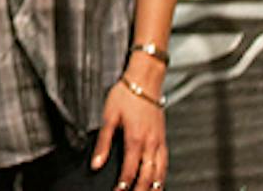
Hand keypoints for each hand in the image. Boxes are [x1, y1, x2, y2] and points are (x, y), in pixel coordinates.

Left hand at [93, 71, 165, 190]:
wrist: (144, 82)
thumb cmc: (126, 95)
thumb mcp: (108, 117)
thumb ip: (103, 142)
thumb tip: (96, 162)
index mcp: (135, 139)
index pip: (130, 170)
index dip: (124, 184)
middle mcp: (150, 143)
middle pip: (149, 175)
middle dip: (141, 189)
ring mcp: (159, 142)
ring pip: (160, 171)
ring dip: (155, 186)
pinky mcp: (163, 138)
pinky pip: (165, 162)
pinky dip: (163, 174)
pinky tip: (160, 179)